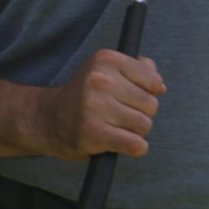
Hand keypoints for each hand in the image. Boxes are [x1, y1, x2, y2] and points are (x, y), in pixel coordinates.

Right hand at [34, 49, 165, 160]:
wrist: (48, 118)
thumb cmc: (86, 96)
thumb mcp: (106, 71)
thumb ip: (138, 69)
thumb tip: (160, 85)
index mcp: (105, 60)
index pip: (154, 81)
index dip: (147, 93)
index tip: (128, 96)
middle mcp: (99, 80)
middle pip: (151, 105)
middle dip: (140, 113)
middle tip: (117, 114)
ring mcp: (95, 106)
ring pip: (144, 125)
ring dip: (134, 131)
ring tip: (114, 127)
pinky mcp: (93, 133)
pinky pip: (136, 145)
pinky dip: (134, 148)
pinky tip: (119, 142)